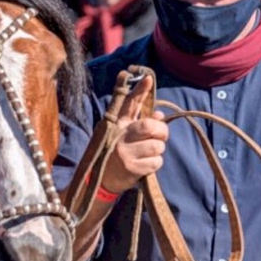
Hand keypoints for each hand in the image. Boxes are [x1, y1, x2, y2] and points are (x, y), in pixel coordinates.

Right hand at [101, 76, 168, 193]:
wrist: (99, 181)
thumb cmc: (113, 153)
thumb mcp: (120, 135)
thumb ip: (138, 122)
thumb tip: (159, 115)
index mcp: (117, 125)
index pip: (129, 103)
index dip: (139, 90)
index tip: (148, 78)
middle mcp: (119, 136)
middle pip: (150, 126)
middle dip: (161, 131)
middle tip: (160, 136)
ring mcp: (125, 153)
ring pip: (157, 145)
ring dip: (158, 150)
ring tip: (147, 153)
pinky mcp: (131, 168)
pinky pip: (156, 162)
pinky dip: (155, 163)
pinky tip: (145, 165)